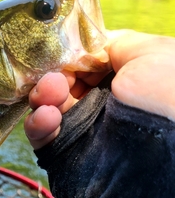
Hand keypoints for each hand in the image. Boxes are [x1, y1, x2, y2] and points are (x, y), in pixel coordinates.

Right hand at [24, 30, 174, 149]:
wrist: (165, 153)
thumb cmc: (164, 95)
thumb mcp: (151, 53)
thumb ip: (117, 43)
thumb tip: (88, 46)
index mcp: (119, 80)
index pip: (80, 62)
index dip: (68, 56)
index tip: (64, 54)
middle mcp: (99, 104)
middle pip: (59, 82)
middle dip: (52, 75)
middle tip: (55, 78)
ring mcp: (81, 129)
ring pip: (45, 106)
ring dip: (42, 95)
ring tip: (50, 94)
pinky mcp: (64, 152)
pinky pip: (40, 135)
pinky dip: (36, 123)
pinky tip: (46, 116)